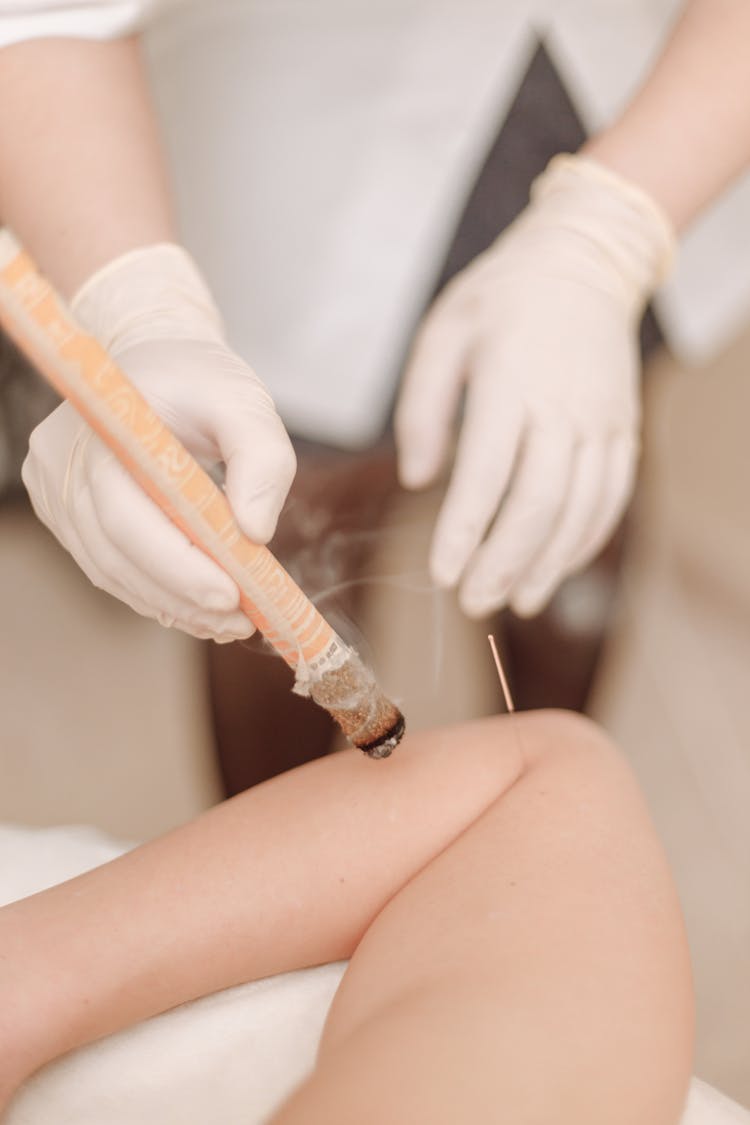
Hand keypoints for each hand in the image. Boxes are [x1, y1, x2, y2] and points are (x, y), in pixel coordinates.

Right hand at [22, 245, 295, 640]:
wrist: (155, 361)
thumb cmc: (200, 379)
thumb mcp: (246, 402)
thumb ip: (263, 458)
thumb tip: (257, 532)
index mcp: (103, 428)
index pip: (128, 514)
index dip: (176, 564)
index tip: (231, 595)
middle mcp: (63, 463)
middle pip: (116, 553)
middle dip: (183, 595)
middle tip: (241, 621)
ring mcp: (56, 492)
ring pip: (110, 570)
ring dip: (172, 603)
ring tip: (230, 621)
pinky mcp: (65, 513)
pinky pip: (108, 567)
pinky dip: (155, 592)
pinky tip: (198, 606)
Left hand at [395, 155, 673, 617]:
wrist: (584, 260)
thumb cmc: (500, 298)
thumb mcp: (442, 333)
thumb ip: (422, 408)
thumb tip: (416, 479)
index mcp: (508, 381)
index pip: (487, 472)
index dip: (465, 530)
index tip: (442, 574)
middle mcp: (562, 405)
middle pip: (538, 502)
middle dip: (504, 561)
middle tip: (474, 603)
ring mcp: (600, 419)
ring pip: (580, 508)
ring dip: (548, 563)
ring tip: (516, 600)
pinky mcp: (622, 428)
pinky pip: (612, 495)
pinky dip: (586, 538)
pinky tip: (557, 566)